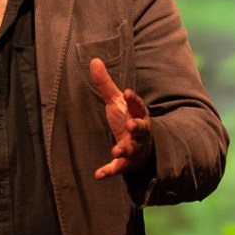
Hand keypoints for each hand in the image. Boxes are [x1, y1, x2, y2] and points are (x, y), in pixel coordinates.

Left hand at [89, 58, 152, 178]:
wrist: (140, 148)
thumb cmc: (127, 119)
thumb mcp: (116, 102)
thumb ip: (106, 84)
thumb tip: (93, 60)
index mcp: (137, 115)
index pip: (137, 106)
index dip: (134, 100)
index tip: (127, 92)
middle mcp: (139, 132)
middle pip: (141, 129)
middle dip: (137, 126)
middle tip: (131, 124)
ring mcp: (135, 148)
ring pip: (132, 150)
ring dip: (124, 150)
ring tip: (116, 151)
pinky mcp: (126, 163)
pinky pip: (119, 168)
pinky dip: (109, 171)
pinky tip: (98, 174)